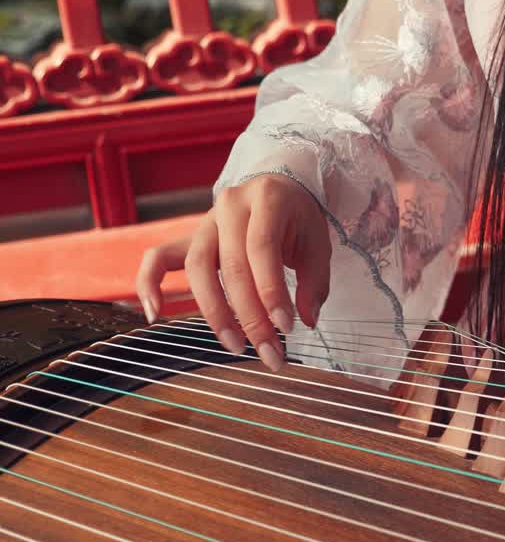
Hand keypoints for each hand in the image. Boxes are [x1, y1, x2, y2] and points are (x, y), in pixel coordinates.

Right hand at [135, 174, 330, 370]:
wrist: (276, 190)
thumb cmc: (298, 220)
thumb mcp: (318, 244)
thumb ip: (314, 282)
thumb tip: (307, 320)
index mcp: (267, 200)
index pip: (262, 250)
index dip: (271, 292)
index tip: (285, 327)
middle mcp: (230, 206)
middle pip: (232, 266)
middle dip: (250, 316)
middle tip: (268, 351)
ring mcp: (204, 222)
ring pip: (198, 268)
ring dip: (214, 312)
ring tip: (235, 346)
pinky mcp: (188, 237)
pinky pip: (157, 258)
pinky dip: (150, 284)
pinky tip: (155, 314)